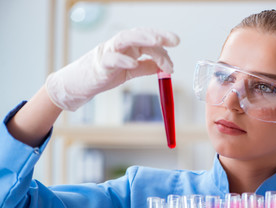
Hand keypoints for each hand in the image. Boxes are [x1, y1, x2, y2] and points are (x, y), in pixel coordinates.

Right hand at [45, 28, 179, 110]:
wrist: (81, 84)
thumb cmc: (104, 74)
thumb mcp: (129, 71)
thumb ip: (145, 67)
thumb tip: (162, 67)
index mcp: (129, 46)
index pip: (149, 42)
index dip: (163, 48)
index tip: (173, 60)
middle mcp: (120, 45)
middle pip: (140, 34)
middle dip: (158, 35)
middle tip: (174, 40)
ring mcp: (109, 52)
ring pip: (126, 39)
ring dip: (143, 38)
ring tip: (157, 41)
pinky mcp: (100, 64)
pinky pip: (111, 59)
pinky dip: (122, 59)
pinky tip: (133, 62)